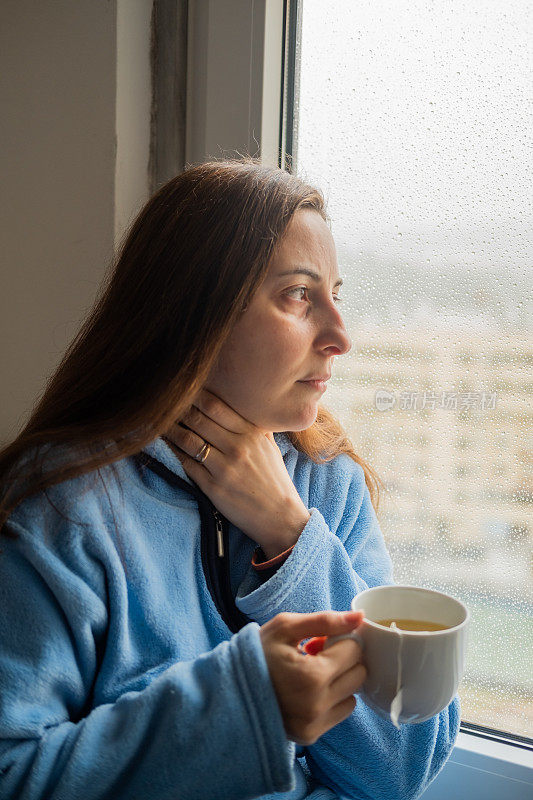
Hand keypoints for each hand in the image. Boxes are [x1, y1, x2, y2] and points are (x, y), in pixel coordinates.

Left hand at [163, 388, 310, 557]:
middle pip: (199, 419)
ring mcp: (224, 468)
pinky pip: (186, 464)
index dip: (196, 395)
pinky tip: (166, 445)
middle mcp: (237, 447)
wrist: (280, 517)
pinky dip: (173, 452)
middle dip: (179, 409)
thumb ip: (256, 426)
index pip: (216, 406)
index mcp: (252, 434)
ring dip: (171, 429)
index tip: (184, 389)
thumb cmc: (274, 480)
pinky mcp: (213, 487)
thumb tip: (246, 406)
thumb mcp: (271, 447)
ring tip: (160, 422)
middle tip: (166, 402)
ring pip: (188, 440)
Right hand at [260, 610, 365, 745]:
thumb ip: (325, 621)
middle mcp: (318, 704)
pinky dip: (332, 699)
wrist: (230, 689)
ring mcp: (315, 723)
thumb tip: (359, 617)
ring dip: (339, 681)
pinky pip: (341, 712)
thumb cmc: (257, 653)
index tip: (319, 640)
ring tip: (311, 673)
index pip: (354, 650)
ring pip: (353, 694)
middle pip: (358, 673)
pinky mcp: (312, 735)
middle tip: (316, 655)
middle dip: (343, 660)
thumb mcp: (285, 627)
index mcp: (313, 675)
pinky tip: (309, 691)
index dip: (339, 640)